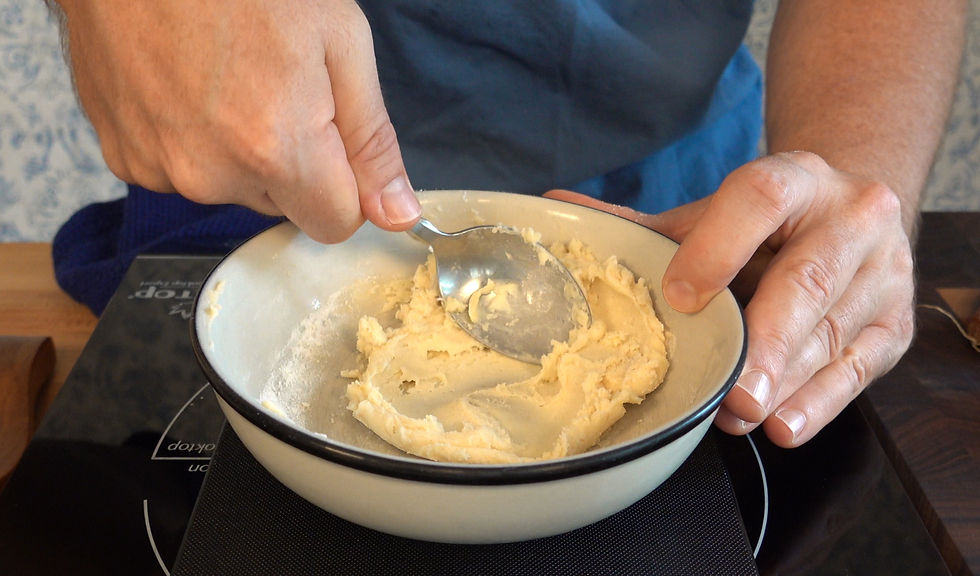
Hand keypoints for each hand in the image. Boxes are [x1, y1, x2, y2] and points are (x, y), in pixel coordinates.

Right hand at [55, 0, 418, 241]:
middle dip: (294, 162)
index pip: (336, 223)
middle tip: (277, 87)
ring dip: (240, 151)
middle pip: (284, 206)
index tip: (333, 137)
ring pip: (232, 188)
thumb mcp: (340, 42)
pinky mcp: (124, 156)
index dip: (346, 184)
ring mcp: (160, 168)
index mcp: (276, 150)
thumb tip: (397, 214)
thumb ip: (372, 142)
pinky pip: (182, 170)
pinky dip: (193, 140)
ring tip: (227, 78)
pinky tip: (187, 85)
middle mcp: (212, 174)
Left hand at [546, 151, 915, 446]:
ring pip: (832, 333)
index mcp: (795, 178)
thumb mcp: (713, 213)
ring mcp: (883, 270)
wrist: (855, 211)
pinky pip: (860, 368)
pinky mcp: (895, 322)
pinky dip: (820, 402)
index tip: (682, 297)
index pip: (759, 199)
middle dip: (766, 342)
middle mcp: (850, 217)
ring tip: (743, 415)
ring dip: (785, 382)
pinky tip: (785, 424)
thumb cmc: (770, 219)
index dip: (717, 247)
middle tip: (731, 393)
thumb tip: (557, 208)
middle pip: (808, 281)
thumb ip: (647, 226)